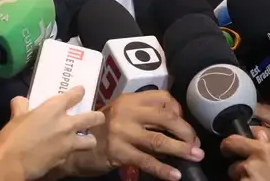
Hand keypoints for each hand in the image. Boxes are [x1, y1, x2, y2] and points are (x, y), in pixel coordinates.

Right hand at [0, 86, 104, 180]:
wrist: (12, 164)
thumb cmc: (13, 136)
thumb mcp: (16, 117)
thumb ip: (21, 106)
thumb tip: (21, 100)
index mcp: (54, 108)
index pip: (75, 95)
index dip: (79, 92)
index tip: (81, 91)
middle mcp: (66, 124)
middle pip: (93, 117)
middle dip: (97, 117)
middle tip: (96, 117)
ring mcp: (68, 143)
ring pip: (90, 140)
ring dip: (89, 139)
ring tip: (85, 139)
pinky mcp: (65, 159)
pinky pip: (74, 154)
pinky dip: (71, 152)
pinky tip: (65, 152)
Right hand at [69, 90, 202, 180]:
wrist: (73, 148)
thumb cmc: (100, 130)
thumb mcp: (120, 114)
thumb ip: (142, 115)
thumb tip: (174, 125)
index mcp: (130, 100)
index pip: (162, 98)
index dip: (178, 110)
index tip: (183, 123)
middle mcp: (127, 112)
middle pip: (166, 118)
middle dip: (185, 131)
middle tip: (196, 144)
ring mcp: (122, 132)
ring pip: (159, 140)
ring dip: (181, 149)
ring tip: (195, 156)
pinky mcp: (119, 152)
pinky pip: (146, 161)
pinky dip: (163, 169)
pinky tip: (175, 175)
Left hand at [221, 129, 269, 180]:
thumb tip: (259, 136)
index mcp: (263, 152)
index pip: (233, 142)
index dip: (228, 145)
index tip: (228, 149)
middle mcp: (250, 164)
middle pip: (234, 166)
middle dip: (240, 171)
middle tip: (252, 175)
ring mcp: (246, 180)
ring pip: (238, 180)